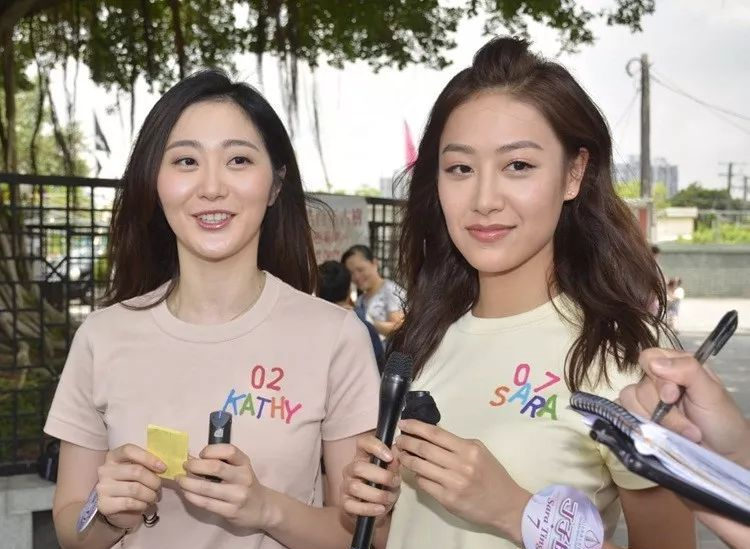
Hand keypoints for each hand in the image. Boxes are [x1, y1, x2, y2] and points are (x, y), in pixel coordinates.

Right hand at [96, 444, 164, 529]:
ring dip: (150, 495)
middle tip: (159, 487)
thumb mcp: (136, 469)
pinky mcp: (104, 505)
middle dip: (153, 481)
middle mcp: (105, 470)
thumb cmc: (130, 483)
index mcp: (113, 457)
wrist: (116, 508)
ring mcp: (103, 488)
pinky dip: (142, 505)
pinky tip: (144, 505)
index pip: (129, 450)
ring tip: (153, 497)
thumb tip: (162, 467)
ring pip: (135, 489)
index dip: (148, 458)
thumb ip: (145, 464)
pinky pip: (130, 503)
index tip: (163, 468)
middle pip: (136, 471)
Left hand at [177, 444, 268, 528]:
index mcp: (244, 463)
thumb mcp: (240, 468)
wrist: (262, 508)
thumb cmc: (246, 484)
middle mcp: (243, 477)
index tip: (201, 454)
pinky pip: (206, 503)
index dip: (211, 450)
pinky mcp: (230, 511)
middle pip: (215, 467)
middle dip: (194, 466)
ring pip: (206, 488)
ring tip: (180, 480)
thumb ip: (220, 462)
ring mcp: (237, 496)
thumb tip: (191, 457)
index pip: (228, 450)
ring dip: (188, 483)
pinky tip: (186, 493)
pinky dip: (192, 497)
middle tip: (184, 467)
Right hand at [341, 434, 400, 526]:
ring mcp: (346, 486)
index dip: (375, 447)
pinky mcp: (345, 504)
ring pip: (355, 487)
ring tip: (390, 498)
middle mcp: (351, 469)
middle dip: (381, 476)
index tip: (390, 457)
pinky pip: (353, 506)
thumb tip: (398, 455)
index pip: (362, 443)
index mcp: (362, 457)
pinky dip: (369, 508)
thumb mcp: (392, 473)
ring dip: (377, 494)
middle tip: (395, 482)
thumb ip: (394, 464)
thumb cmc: (383, 486)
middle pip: (358, 467)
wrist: (374, 510)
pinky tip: (381, 509)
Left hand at [394, 420, 530, 544]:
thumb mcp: (479, 452)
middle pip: (424, 448)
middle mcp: (460, 465)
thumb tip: (430, 435)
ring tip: (400, 454)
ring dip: (406, 458)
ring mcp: (452, 483)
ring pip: (420, 466)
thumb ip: (456, 444)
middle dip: (406, 442)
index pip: (435, 434)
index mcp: (468, 449)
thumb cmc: (493, 475)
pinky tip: (414, 472)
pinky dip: (416, 476)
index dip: (416, 427)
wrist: (506, 505)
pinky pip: (424, 484)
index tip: (403, 423)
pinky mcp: (447, 500)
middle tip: (398, 439)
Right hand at [619, 348, 749, 465]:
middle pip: (640, 386)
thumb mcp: (711, 392)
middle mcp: (657, 382)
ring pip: (629, 401)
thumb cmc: (721, 420)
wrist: (724, 454)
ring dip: (655, 422)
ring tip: (679, 436)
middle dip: (663, 410)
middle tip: (688, 426)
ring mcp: (646, 402)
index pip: (648, 358)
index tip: (672, 397)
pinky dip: (634, 425)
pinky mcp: (638, 420)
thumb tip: (654, 363)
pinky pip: (622, 415)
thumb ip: (687, 370)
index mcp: (674, 366)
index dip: (656, 378)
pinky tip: (653, 434)